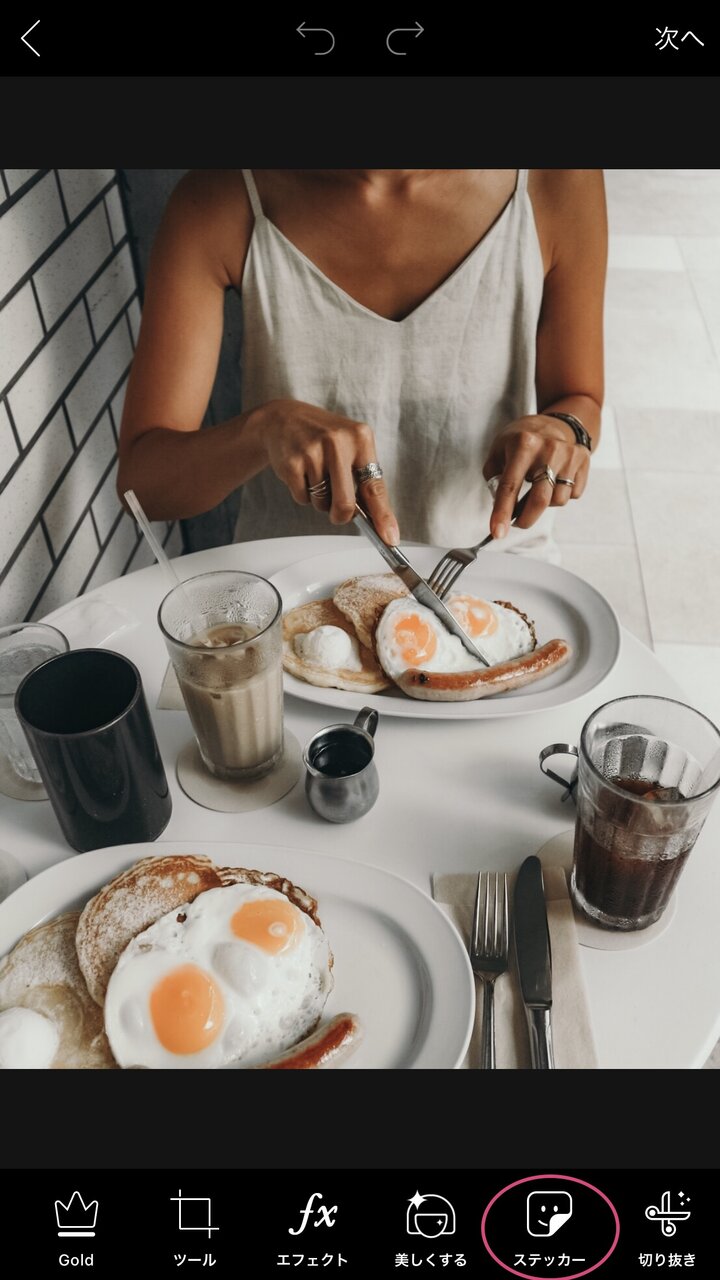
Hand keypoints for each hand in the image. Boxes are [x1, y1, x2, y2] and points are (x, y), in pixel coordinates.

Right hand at [251, 399, 399, 543]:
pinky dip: (303, 493)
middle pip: (346, 504)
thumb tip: (378, 522)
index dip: (383, 517)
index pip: (375, 486)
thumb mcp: (350, 447)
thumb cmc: (324, 440)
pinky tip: (301, 472)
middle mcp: (338, 441)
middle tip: (338, 512)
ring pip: (322, 503)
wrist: (285, 419)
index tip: (390, 539)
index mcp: (360, 438)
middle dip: (341, 516)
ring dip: (319, 499)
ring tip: (315, 474)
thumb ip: (363, 480)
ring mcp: (313, 451)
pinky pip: (303, 498)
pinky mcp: (292, 462)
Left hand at [482, 414, 590, 537]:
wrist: (554, 423)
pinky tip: (554, 481)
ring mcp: (569, 455)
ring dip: (545, 503)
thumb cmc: (522, 441)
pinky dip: (561, 494)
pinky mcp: (583, 460)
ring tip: (539, 487)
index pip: (510, 485)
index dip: (502, 512)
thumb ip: (494, 477)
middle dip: (526, 519)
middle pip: (540, 499)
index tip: (498, 533)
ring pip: (558, 500)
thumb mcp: (499, 450)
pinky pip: (573, 494)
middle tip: (517, 523)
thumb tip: (500, 507)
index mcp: (523, 444)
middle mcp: (549, 448)